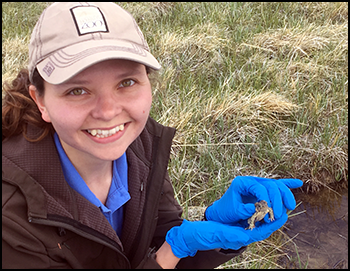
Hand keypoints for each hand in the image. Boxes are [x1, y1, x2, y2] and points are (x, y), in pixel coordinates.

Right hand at [166, 214, 287, 258]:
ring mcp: (239, 232)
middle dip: (274, 219)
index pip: (262, 232)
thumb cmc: (204, 235)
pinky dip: (258, 213)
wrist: (194, 236)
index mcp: (240, 239)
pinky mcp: (235, 227)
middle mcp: (242, 236)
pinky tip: (259, 206)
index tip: (283, 215)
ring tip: (275, 205)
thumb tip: (245, 236)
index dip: (273, 224)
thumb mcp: (218, 233)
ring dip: (267, 215)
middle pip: (263, 228)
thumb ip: (231, 235)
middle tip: (284, 207)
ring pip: (258, 224)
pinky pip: (251, 221)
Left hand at [205, 176, 302, 223]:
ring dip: (286, 195)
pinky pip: (278, 186)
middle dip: (278, 198)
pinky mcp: (264, 190)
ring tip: (290, 207)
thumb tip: (258, 209)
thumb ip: (245, 210)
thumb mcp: (233, 211)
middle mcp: (252, 181)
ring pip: (277, 185)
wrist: (222, 212)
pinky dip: (288, 184)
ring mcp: (258, 184)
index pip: (259, 187)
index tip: (267, 212)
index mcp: (242, 182)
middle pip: (271, 184)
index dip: (265, 199)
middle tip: (278, 214)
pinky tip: (299, 183)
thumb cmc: (226, 212)